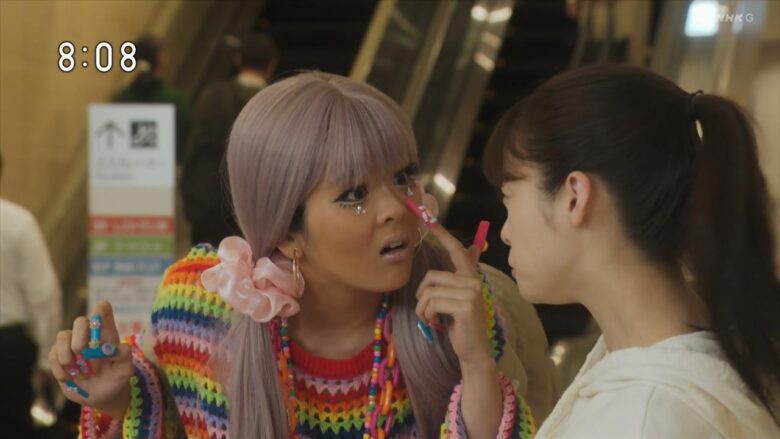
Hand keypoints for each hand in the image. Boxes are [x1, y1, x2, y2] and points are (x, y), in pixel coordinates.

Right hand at [48, 301, 132, 417]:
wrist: (99, 396)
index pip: (102, 309)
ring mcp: (71, 344)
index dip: (99, 309)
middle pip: (80, 320)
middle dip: (79, 337)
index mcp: (107, 333)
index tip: (98, 317)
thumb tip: (120, 347)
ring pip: (62, 335)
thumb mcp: (125, 371)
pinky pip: (53, 355)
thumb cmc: (115, 378)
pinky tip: (70, 378)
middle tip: (83, 354)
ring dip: (68, 356)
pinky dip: (61, 369)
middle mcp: (88, 334)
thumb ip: (125, 358)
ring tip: (78, 372)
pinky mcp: (58, 355)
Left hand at [415, 224, 494, 368]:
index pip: (456, 250)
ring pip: (429, 291)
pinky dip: (427, 315)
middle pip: (431, 276)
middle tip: (427, 311)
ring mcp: (471, 293)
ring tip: (431, 319)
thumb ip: (459, 277)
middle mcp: (473, 282)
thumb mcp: (458, 299)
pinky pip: (432, 303)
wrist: (473, 351)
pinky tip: (436, 323)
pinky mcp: (465, 306)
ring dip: (423, 309)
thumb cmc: (461, 325)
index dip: (443, 235)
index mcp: (471, 277)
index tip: (429, 219)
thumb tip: (473, 247)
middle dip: (422, 296)